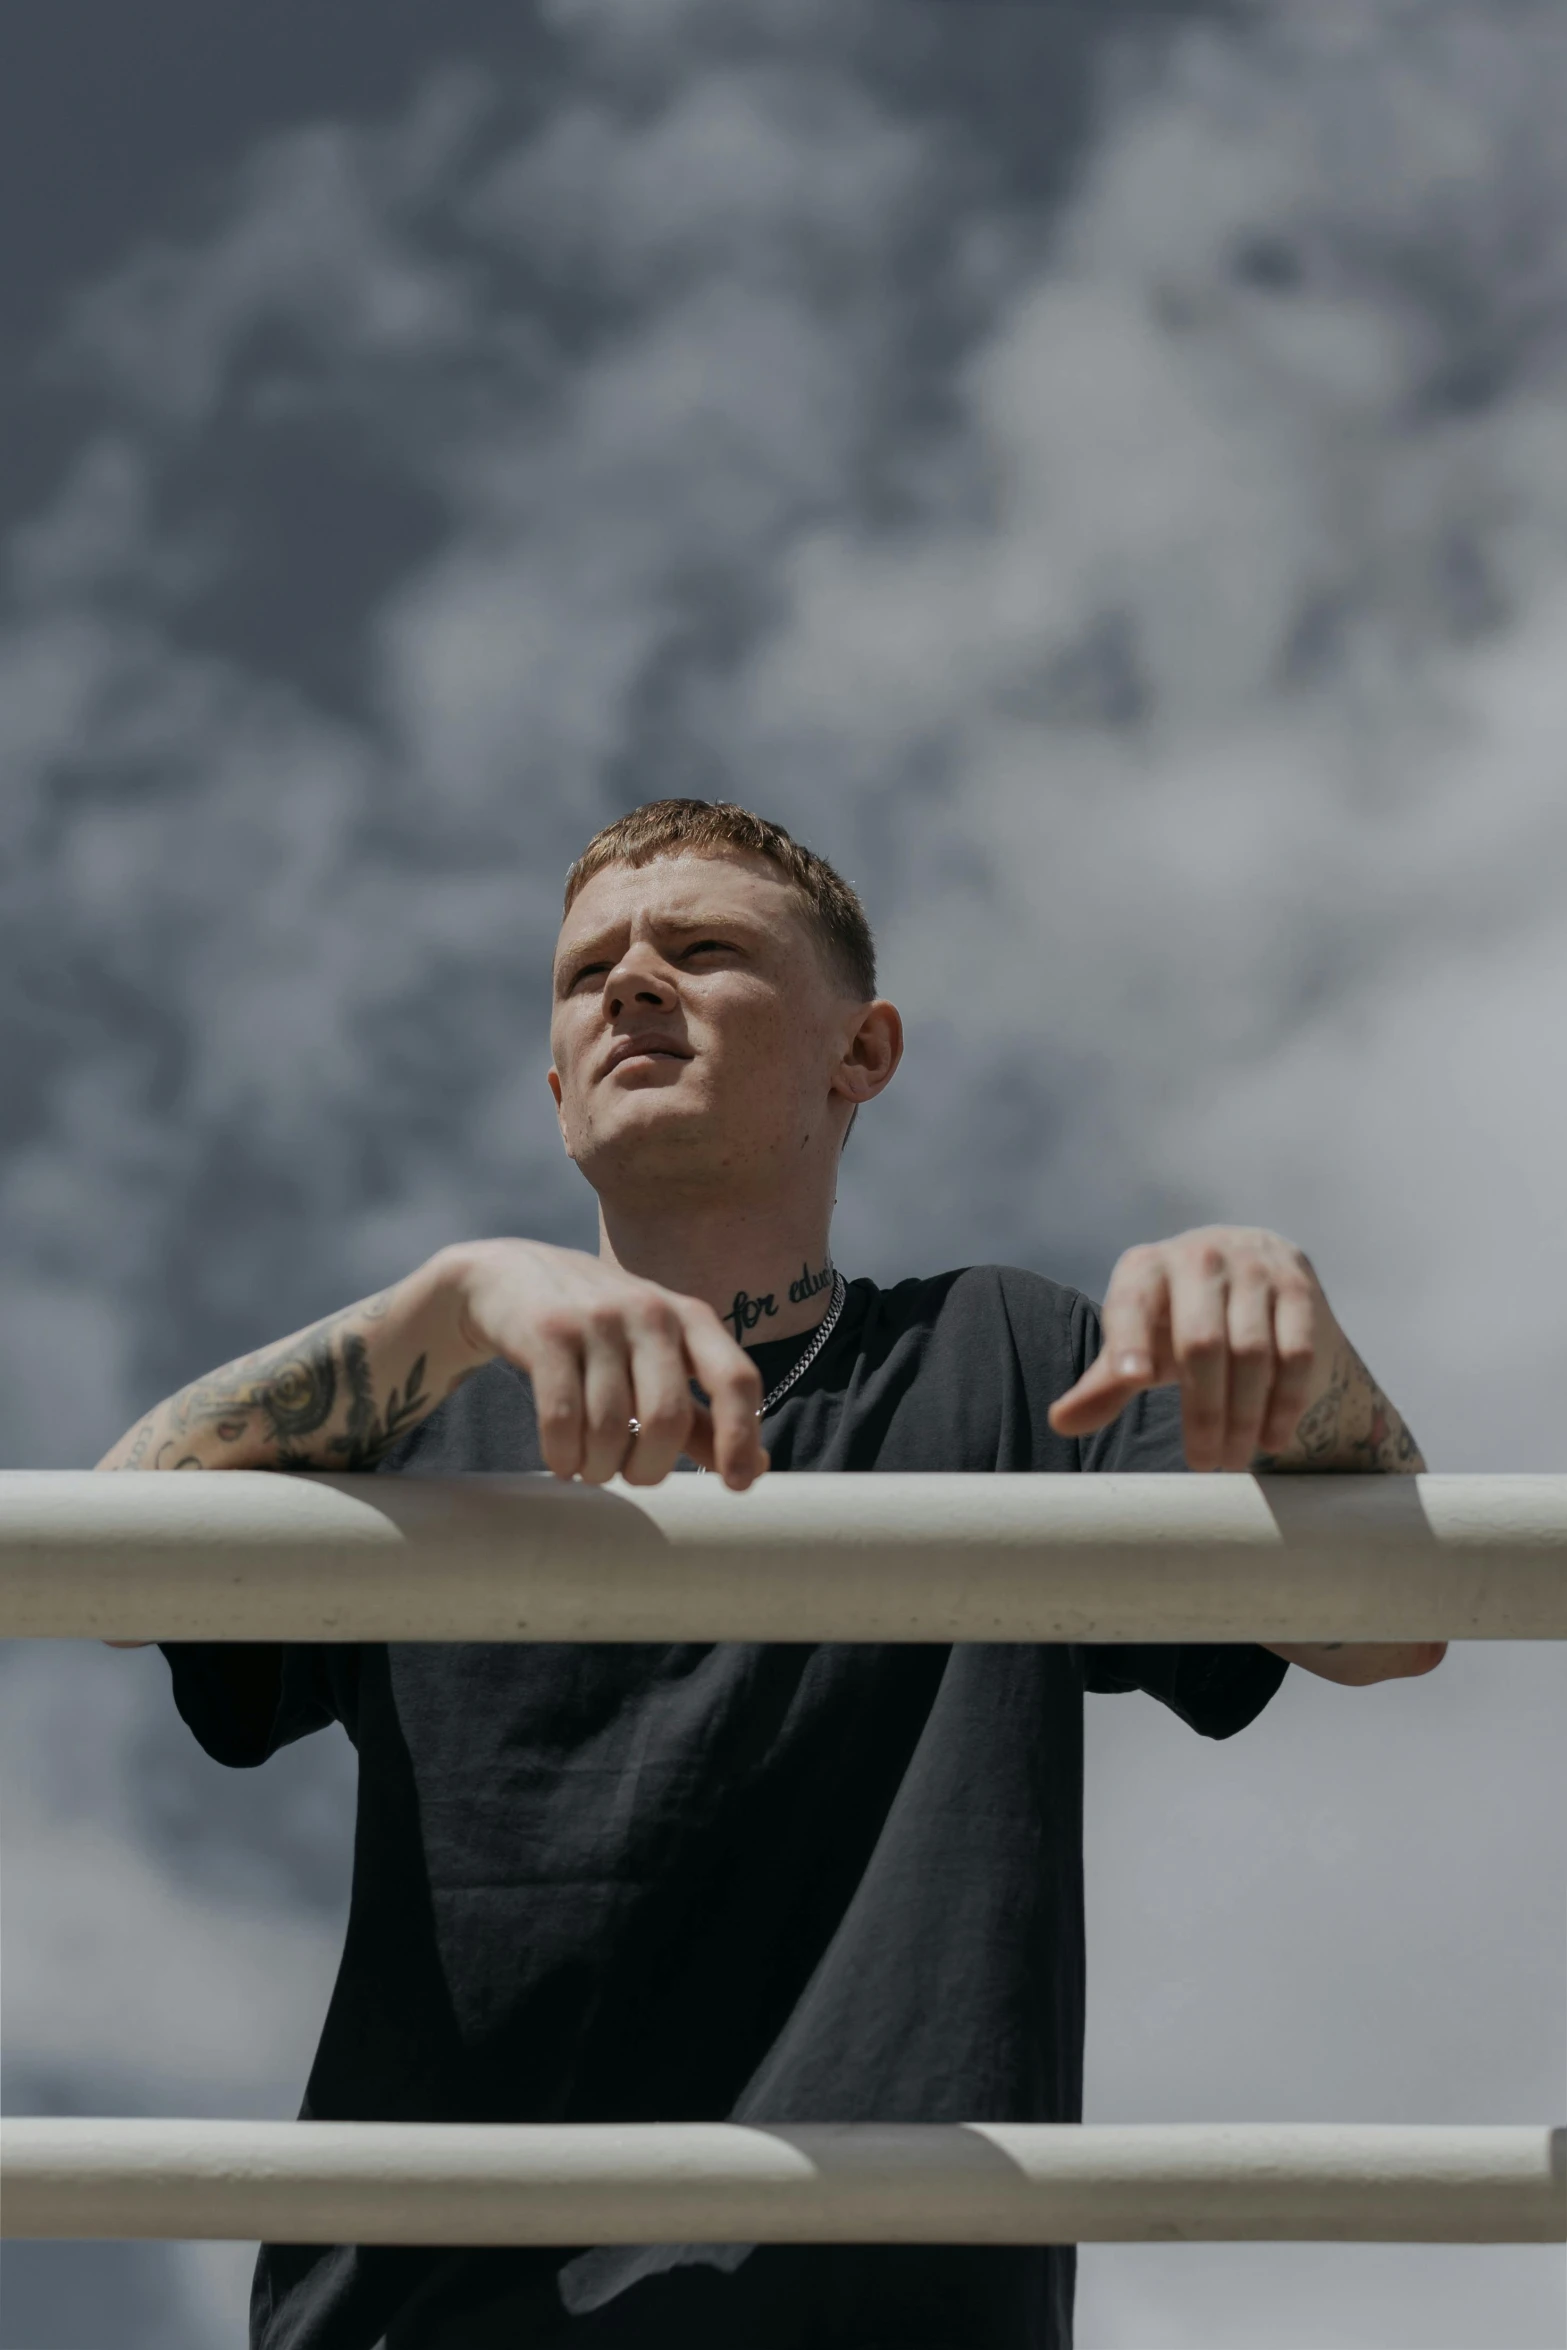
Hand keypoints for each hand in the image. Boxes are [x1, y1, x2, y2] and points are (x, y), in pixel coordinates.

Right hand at [450, 1240, 766, 1490]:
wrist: (511, 1277)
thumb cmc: (599, 1329)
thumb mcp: (656, 1358)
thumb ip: (701, 1414)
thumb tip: (755, 1468)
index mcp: (690, 1318)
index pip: (736, 1378)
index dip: (741, 1435)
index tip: (738, 1485)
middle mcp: (650, 1312)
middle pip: (666, 1418)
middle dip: (648, 1468)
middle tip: (629, 1475)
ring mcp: (596, 1318)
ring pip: (609, 1427)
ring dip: (598, 1467)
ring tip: (589, 1466)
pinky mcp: (547, 1332)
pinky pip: (562, 1418)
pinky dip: (563, 1455)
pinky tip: (562, 1458)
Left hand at [1047, 1226, 1335, 1471]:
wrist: (1254, 1279)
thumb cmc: (1178, 1323)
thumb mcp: (1140, 1345)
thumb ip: (1106, 1382)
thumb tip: (1059, 1422)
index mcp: (1145, 1269)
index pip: (1132, 1304)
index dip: (1130, 1339)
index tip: (1133, 1379)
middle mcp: (1198, 1257)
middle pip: (1201, 1342)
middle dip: (1205, 1412)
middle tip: (1206, 1463)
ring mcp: (1252, 1266)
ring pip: (1253, 1352)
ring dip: (1245, 1416)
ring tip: (1235, 1459)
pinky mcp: (1297, 1284)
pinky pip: (1296, 1352)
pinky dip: (1286, 1402)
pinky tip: (1273, 1439)